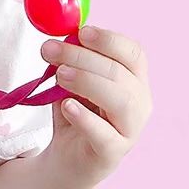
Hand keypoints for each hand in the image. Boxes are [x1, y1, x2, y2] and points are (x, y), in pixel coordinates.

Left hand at [39, 25, 152, 186]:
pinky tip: (67, 106)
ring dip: (87, 81)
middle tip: (49, 50)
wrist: (67, 155)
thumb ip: (71, 57)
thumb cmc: (74, 107)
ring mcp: (129, 130)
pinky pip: (105, 136)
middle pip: (119, 73)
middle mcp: (139, 103)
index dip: (109, 40)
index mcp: (133, 78)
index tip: (81, 32)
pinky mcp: (112, 153)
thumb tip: (60, 32)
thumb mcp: (71, 76)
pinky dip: (85, 118)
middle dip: (81, 57)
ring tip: (60, 75)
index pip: (134, 53)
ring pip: (121, 101)